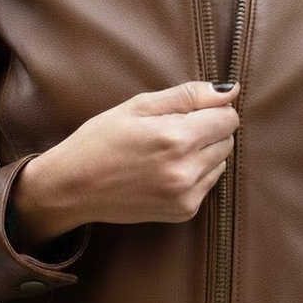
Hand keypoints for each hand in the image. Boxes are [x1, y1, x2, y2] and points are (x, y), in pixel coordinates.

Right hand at [9, 79, 239, 243]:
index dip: (212, 109)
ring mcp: (186, 195)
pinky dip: (195, 174)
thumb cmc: (101, 140)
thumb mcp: (139, 106)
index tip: (188, 111)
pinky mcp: (183, 211)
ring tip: (165, 152)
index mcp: (176, 138)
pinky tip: (165, 170)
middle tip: (171, 130)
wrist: (73, 187)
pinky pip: (208, 183)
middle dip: (208, 130)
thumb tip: (229, 90)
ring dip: (203, 153)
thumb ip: (188, 95)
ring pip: (221, 162)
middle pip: (227, 140)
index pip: (228, 118)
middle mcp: (186, 170)